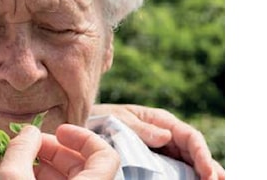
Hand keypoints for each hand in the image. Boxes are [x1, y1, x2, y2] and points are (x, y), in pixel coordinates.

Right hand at [0, 124, 119, 179]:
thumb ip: (22, 150)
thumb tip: (29, 131)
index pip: (106, 155)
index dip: (83, 137)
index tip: (59, 131)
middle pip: (86, 166)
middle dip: (58, 150)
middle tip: (32, 144)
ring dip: (50, 166)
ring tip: (23, 160)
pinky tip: (24, 176)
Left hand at [91, 104, 224, 179]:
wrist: (85, 128)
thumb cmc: (102, 119)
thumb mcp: (118, 119)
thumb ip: (141, 128)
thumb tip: (166, 136)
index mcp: (160, 120)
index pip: (189, 136)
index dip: (202, 153)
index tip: (208, 172)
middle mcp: (165, 134)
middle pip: (194, 151)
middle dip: (208, 167)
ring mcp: (161, 149)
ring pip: (188, 162)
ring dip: (202, 173)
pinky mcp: (154, 160)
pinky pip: (174, 169)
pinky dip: (186, 177)